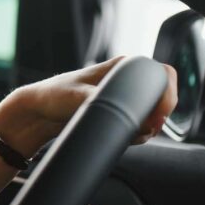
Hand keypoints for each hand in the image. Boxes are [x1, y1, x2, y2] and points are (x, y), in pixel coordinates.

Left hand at [7, 55, 177, 150]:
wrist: (37, 113)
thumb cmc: (54, 97)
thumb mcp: (81, 99)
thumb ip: (111, 107)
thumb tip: (140, 121)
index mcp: (122, 66)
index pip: (162, 75)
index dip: (167, 97)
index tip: (157, 118)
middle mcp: (126, 79)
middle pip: (161, 98)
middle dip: (156, 118)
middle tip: (141, 131)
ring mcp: (123, 96)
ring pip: (152, 115)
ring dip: (145, 129)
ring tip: (126, 135)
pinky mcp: (117, 112)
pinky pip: (139, 125)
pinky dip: (136, 134)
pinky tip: (121, 138)